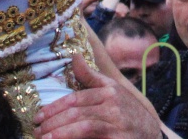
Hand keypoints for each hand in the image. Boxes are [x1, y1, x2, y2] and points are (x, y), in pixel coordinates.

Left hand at [34, 54, 163, 138]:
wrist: (151, 134)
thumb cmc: (127, 112)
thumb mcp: (111, 90)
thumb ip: (90, 77)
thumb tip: (73, 56)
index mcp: (108, 91)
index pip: (75, 99)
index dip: (54, 108)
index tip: (38, 117)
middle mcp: (113, 105)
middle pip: (76, 113)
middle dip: (53, 122)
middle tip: (36, 130)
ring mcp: (117, 124)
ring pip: (83, 126)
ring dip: (60, 133)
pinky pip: (91, 138)